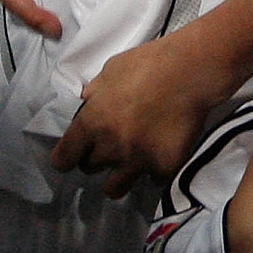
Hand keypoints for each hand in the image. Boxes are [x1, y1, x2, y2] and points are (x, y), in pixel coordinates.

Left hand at [51, 34, 224, 197]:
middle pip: (90, 169)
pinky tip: (162, 156)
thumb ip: (95, 93)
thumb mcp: (110, 71)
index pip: (63, 158)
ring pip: (116, 188)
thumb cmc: (148, 65)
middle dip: (98, 158)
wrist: (189, 72)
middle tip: (113, 146)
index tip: (72, 157)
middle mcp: (110, 148)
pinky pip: (153, 179)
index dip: (66, 157)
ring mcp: (137, 162)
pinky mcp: (164, 167)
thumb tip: (87, 103)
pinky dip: (156, 170)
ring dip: (120, 177)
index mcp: (91, 124)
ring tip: (130, 165)